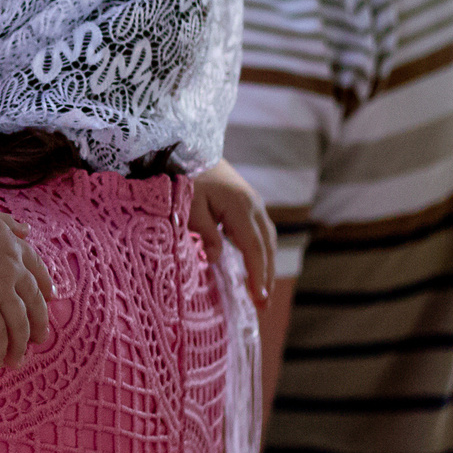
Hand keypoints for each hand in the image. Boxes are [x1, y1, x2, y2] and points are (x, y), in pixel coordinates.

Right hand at [0, 197, 55, 370]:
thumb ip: (4, 222)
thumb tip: (26, 229)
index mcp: (10, 244)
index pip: (36, 268)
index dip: (44, 286)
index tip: (50, 297)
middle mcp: (11, 267)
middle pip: (33, 301)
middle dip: (40, 322)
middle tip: (40, 339)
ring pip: (19, 323)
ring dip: (20, 345)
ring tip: (17, 361)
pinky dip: (0, 351)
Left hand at [190, 160, 275, 301]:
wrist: (189, 147)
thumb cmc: (185, 176)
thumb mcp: (188, 207)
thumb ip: (204, 233)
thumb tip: (217, 259)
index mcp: (240, 206)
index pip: (253, 248)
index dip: (257, 275)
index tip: (259, 298)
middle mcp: (254, 205)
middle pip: (267, 247)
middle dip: (266, 276)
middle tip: (263, 305)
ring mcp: (254, 202)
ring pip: (267, 239)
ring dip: (266, 265)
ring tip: (260, 291)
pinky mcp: (249, 202)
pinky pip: (260, 231)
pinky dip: (261, 251)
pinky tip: (254, 266)